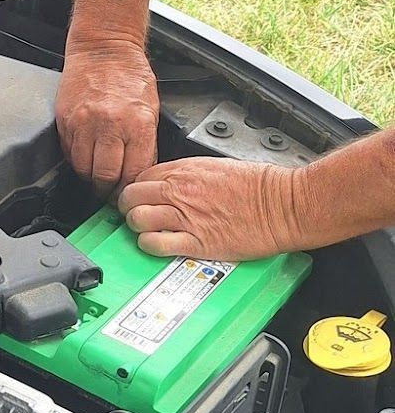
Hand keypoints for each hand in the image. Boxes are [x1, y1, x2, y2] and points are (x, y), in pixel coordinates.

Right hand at [56, 38, 158, 189]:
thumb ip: (144, 143)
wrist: (104, 49)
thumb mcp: (151, 110)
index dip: (129, 189)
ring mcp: (84, 123)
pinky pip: (69, 152)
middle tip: (109, 191)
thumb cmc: (130, 75)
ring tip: (96, 175)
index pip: (133, 173)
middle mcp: (110, 125)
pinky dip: (77, 159)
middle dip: (107, 189)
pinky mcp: (66, 120)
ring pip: (83, 168)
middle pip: (105, 176)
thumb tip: (137, 173)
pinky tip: (85, 155)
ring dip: (89, 176)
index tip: (126, 194)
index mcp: (138, 124)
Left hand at [119, 159, 303, 260]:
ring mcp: (186, 217)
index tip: (139, 199)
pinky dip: (149, 245)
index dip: (135, 190)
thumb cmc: (259, 187)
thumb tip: (170, 183)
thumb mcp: (216, 167)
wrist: (283, 205)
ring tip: (146, 230)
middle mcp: (181, 191)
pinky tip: (157, 245)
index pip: (140, 177)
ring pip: (137, 219)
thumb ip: (188, 175)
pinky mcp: (196, 242)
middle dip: (128, 207)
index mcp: (185, 171)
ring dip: (136, 227)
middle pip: (131, 197)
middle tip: (135, 214)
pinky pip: (155, 244)